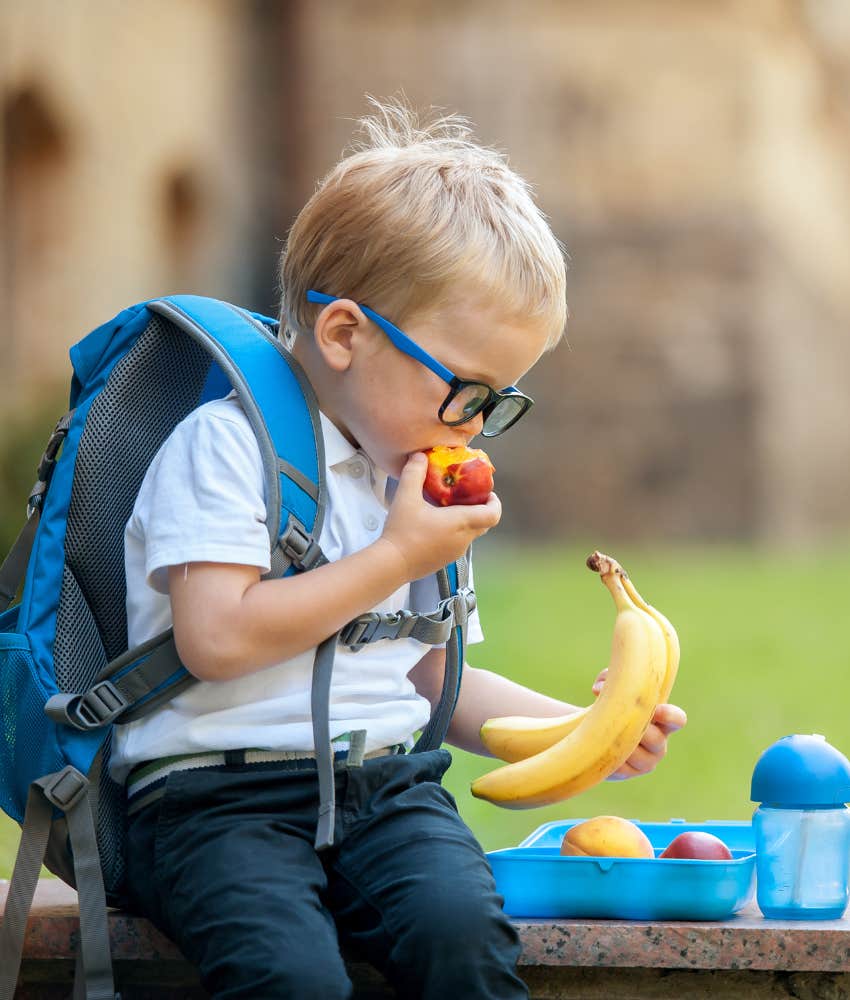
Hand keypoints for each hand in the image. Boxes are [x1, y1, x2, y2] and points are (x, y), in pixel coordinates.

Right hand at [381, 452, 500, 580]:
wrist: (392, 563)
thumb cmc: (403, 531)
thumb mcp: (406, 497)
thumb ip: (414, 473)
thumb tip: (420, 456)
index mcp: (461, 522)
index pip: (493, 514)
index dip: (495, 503)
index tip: (487, 493)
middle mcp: (464, 539)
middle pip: (484, 524)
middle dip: (480, 509)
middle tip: (466, 496)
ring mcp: (455, 552)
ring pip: (470, 534)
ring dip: (467, 521)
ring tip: (448, 508)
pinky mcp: (445, 560)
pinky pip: (458, 543)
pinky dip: (455, 532)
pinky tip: (435, 525)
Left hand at [591, 668, 686, 780]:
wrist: (597, 734)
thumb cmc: (613, 706)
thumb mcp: (613, 688)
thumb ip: (610, 678)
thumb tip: (599, 688)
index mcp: (663, 722)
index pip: (677, 720)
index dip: (670, 715)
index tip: (656, 709)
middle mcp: (659, 745)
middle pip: (655, 739)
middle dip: (636, 728)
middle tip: (617, 719)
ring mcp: (644, 763)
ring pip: (635, 754)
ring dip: (619, 742)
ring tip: (604, 731)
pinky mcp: (626, 774)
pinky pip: (619, 766)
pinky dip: (607, 754)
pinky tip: (598, 745)